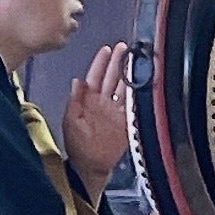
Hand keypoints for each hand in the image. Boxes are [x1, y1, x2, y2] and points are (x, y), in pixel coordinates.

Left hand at [63, 43, 131, 201]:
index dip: (101, 63)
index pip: (96, 76)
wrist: (91, 166)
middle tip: (125, 48)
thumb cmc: (78, 146)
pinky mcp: (128, 122)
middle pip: (113, 78)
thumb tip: (78, 81)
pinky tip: (143, 82)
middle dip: (119, 62)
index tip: (107, 49)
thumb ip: (75, 100)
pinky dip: (139, 94)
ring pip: (126, 88)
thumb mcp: (71, 120)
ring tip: (136, 59)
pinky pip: (135, 104)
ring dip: (131, 74)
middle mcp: (104, 103)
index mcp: (89, 100)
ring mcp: (117, 112)